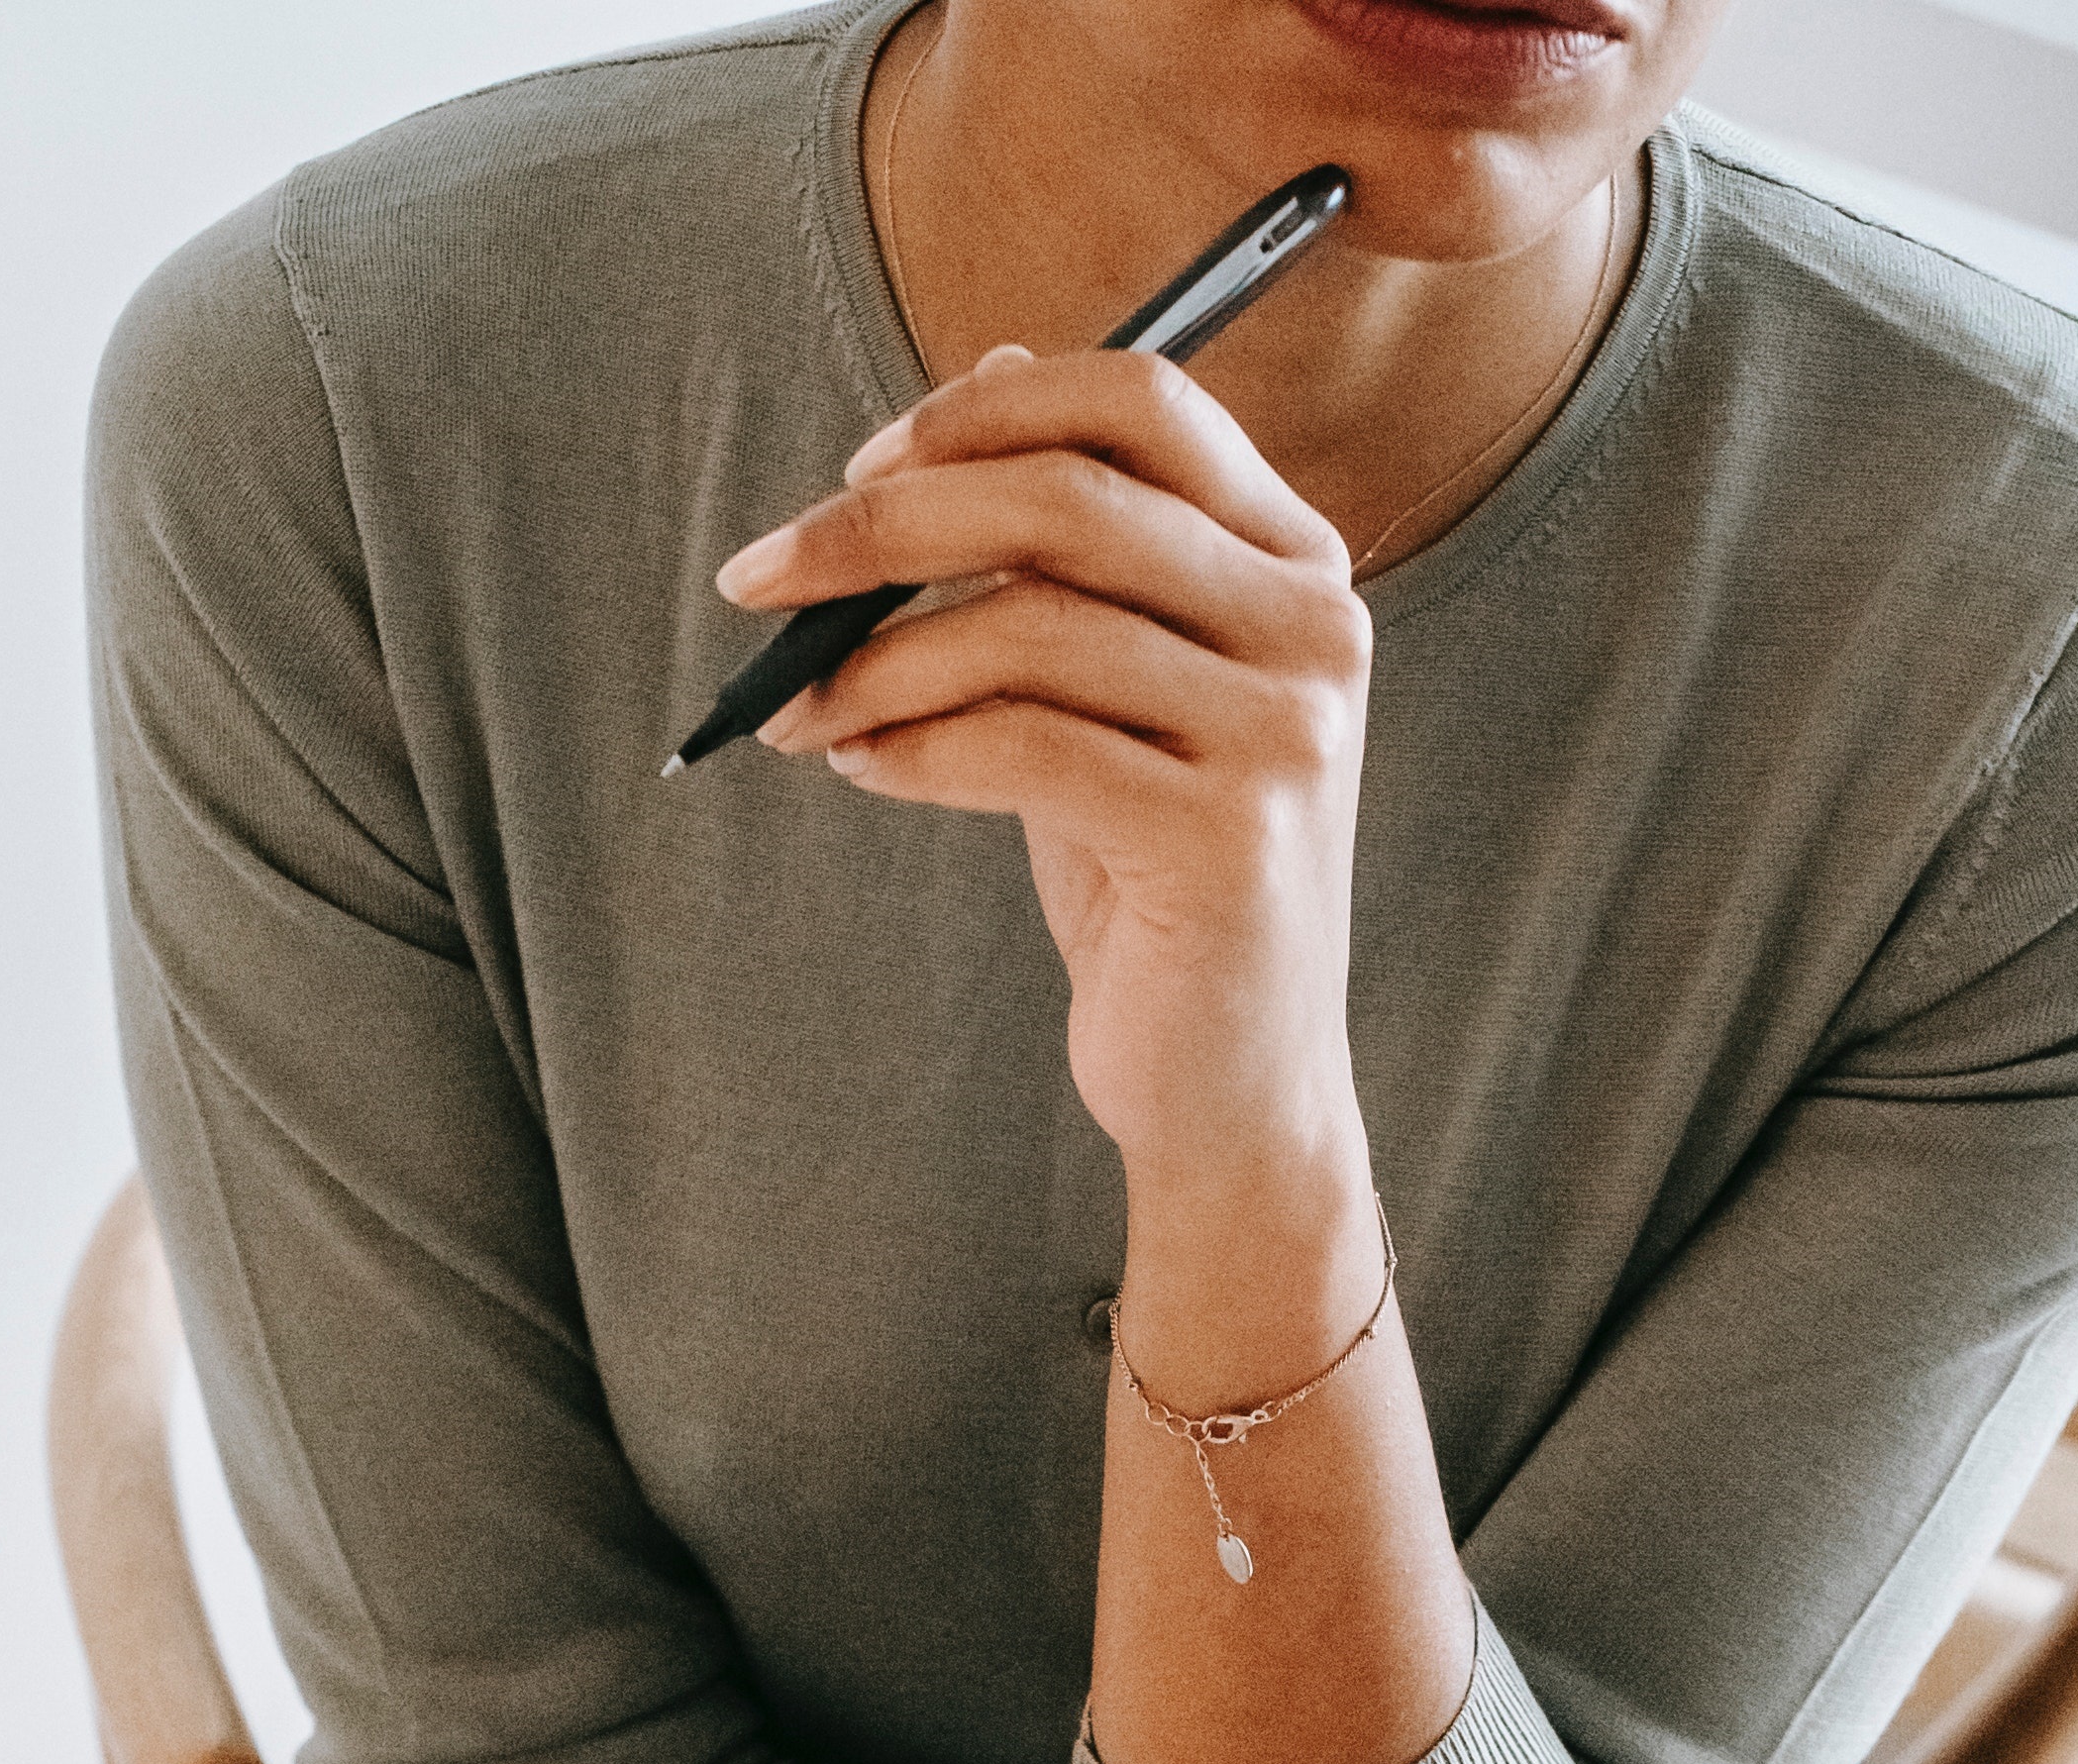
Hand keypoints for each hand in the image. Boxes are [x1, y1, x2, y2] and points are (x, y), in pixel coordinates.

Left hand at [717, 345, 1374, 1196]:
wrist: (1231, 1080)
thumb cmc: (1156, 875)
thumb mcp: (1118, 687)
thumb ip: (1076, 546)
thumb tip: (989, 368)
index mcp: (1296, 563)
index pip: (1144, 401)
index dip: (983, 411)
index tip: (861, 464)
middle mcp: (1314, 631)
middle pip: (1067, 498)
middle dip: (883, 527)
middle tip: (763, 579)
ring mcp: (1284, 736)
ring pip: (1028, 626)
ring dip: (874, 663)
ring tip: (803, 712)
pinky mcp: (1228, 840)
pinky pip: (1023, 747)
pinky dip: (912, 750)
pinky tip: (864, 771)